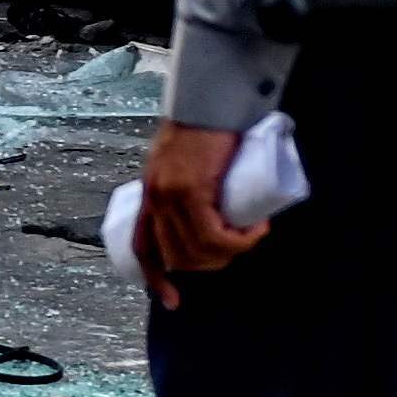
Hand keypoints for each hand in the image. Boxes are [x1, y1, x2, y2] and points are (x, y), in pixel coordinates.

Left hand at [127, 121, 268, 296]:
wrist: (212, 96)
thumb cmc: (207, 125)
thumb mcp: (186, 160)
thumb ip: (188, 181)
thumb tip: (212, 207)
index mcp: (151, 192)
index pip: (143, 245)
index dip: (156, 278)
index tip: (171, 301)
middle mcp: (155, 196)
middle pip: (176, 256)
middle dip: (211, 264)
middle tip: (239, 245)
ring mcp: (170, 194)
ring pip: (198, 250)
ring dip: (229, 253)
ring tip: (251, 234)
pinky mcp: (191, 189)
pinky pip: (213, 235)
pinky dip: (237, 242)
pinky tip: (254, 231)